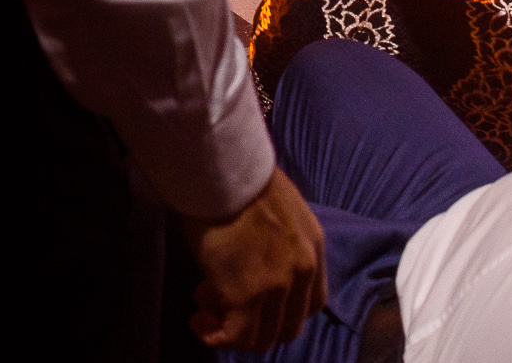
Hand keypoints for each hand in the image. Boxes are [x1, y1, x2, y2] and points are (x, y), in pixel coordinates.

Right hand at [181, 169, 326, 351]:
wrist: (225, 172)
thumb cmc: (242, 180)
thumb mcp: (280, 211)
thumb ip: (280, 243)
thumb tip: (256, 262)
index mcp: (314, 247)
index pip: (312, 303)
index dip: (283, 311)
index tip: (256, 302)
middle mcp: (303, 271)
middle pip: (289, 327)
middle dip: (257, 323)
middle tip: (224, 303)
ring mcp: (277, 286)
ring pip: (261, 338)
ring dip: (231, 329)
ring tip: (204, 304)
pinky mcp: (246, 297)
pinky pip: (233, 337)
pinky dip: (213, 335)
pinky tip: (197, 320)